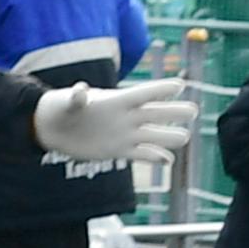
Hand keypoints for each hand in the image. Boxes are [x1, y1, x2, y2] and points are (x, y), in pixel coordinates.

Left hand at [31, 77, 194, 164]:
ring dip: (168, 137)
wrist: (55, 128)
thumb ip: (77, 98)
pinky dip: (153, 157)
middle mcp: (125, 116)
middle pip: (155, 113)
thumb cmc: (61, 108)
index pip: (143, 93)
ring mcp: (124, 133)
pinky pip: (140, 153)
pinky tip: (168, 162)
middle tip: (194, 110)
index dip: (160, 89)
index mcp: (116, 100)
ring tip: (185, 138)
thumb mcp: (67, 102)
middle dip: (174, 111)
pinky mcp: (118, 150)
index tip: (180, 85)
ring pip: (152, 135)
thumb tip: (80, 91)